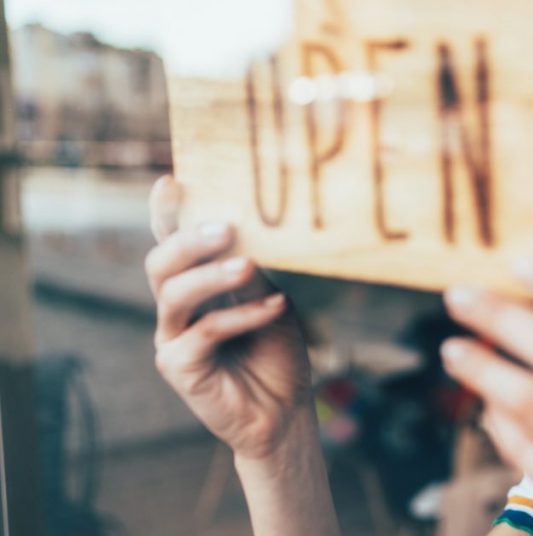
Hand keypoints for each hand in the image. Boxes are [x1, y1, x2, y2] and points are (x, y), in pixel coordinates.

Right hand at [144, 176, 313, 461]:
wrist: (285, 411)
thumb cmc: (276, 351)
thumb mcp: (271, 301)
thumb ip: (252, 273)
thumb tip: (243, 232)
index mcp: (195, 284)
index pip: (173, 242)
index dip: (166, 213)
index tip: (172, 181)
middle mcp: (176, 307)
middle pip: (161, 263)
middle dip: (189, 240)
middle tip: (226, 227)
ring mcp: (172, 337)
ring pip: (174, 294)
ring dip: (212, 276)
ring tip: (247, 265)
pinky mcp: (178, 367)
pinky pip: (204, 332)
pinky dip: (241, 316)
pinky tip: (274, 308)